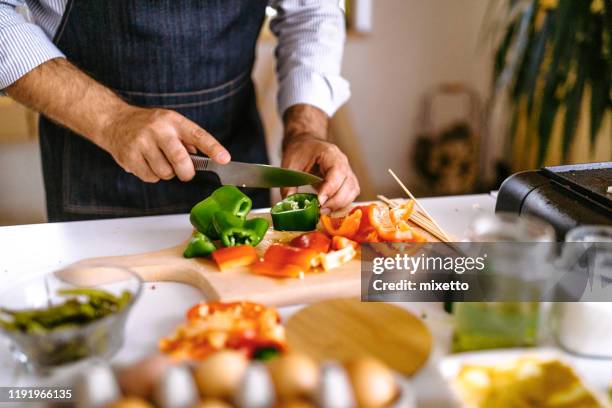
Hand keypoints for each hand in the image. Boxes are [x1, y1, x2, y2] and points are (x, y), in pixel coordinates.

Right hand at [100, 106, 229, 181]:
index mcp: (172, 120)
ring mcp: (141, 143)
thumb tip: (206, 157)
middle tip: (186, 172)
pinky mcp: (129, 157)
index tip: (224, 159)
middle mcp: (157, 130)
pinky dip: (152, 176)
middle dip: (187, 172)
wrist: (113, 121)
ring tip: (160, 161)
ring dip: (167, 173)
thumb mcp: (170, 123)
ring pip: (165, 173)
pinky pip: (150, 177)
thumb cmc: (148, 125)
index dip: (213, 148)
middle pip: (180, 159)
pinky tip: (147, 163)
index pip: (197, 135)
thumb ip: (188, 139)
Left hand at [282, 135, 359, 210]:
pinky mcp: (346, 180)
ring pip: (352, 190)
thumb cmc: (299, 151)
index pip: (337, 172)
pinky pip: (351, 194)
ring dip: (340, 204)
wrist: (305, 143)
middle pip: (348, 184)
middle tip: (320, 211)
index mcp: (330, 153)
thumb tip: (288, 203)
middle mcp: (343, 162)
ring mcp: (347, 171)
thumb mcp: (289, 165)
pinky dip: (342, 204)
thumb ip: (288, 184)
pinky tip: (329, 209)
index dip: (329, 189)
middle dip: (335, 201)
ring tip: (324, 211)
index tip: (319, 202)